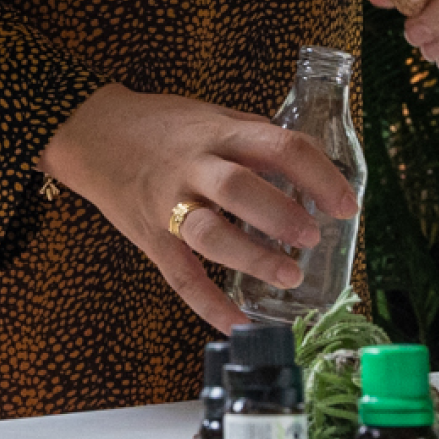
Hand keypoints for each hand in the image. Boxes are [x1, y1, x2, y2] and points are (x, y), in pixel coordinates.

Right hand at [35, 83, 360, 332]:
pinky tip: (237, 322)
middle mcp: (196, 168)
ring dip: (252, 258)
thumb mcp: (215, 117)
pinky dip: (208, 304)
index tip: (345, 203)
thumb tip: (307, 164)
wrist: (94, 133)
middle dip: (282, 215)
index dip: (318, 175)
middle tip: (315, 237)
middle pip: (242, 190)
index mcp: (222, 134)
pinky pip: (180, 276)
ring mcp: (169, 205)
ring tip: (290, 277)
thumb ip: (255, 139)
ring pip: (210, 235)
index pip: (280, 148)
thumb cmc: (164, 124)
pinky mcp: (149, 239)